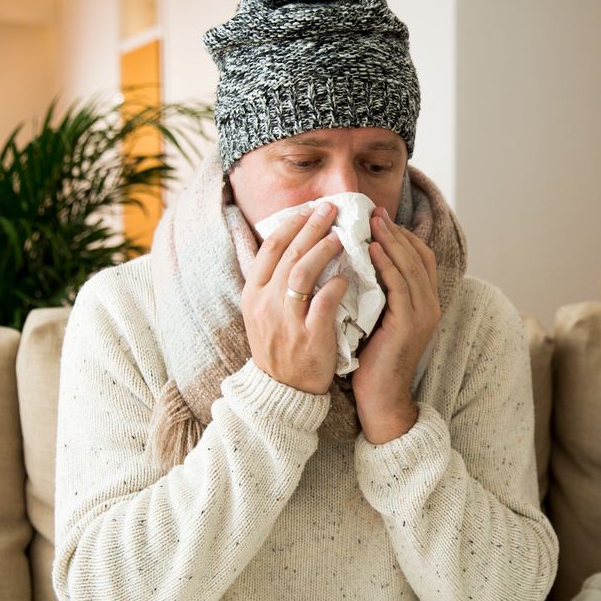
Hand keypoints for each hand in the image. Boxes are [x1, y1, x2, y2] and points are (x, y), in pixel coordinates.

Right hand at [241, 201, 346, 394]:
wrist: (282, 391)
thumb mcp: (265, 312)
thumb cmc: (280, 346)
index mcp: (253, 293)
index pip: (271, 247)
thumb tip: (297, 244)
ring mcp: (286, 321)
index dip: (292, 223)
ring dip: (323, 251)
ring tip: (342, 237)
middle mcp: (265, 303)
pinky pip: (322, 304)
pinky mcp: (309, 338)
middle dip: (311, 227)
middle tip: (332, 210)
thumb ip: (276, 281)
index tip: (311, 209)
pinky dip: (335, 287)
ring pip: (301, 274)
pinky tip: (347, 278)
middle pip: (288, 254)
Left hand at [353, 206, 441, 443]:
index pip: (420, 258)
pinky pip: (400, 284)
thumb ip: (376, 294)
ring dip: (392, 240)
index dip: (402, 236)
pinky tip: (372, 249)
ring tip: (372, 222)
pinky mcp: (410, 323)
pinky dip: (388, 263)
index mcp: (425, 303)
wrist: (380, 398)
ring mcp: (423, 314)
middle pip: (419, 256)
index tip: (378, 219)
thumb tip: (357, 265)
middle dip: (396, 231)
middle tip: (374, 211)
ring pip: (411, 266)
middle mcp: (430, 305)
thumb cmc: (372, 362)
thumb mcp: (376, 319)